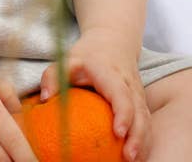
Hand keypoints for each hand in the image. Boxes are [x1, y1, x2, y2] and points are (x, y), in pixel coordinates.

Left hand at [38, 28, 151, 161]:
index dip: (123, 113)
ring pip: (146, 120)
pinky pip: (146, 124)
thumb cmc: (87, 55)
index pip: (122, 95)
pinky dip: (144, 141)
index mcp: (112, 74)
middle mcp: (129, 85)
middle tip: (128, 157)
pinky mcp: (141, 104)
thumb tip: (44, 98)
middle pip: (139, 112)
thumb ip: (53, 75)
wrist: (112, 41)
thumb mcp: (68, 59)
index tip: (118, 133)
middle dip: (137, 136)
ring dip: (143, 142)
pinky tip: (136, 158)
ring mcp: (138, 95)